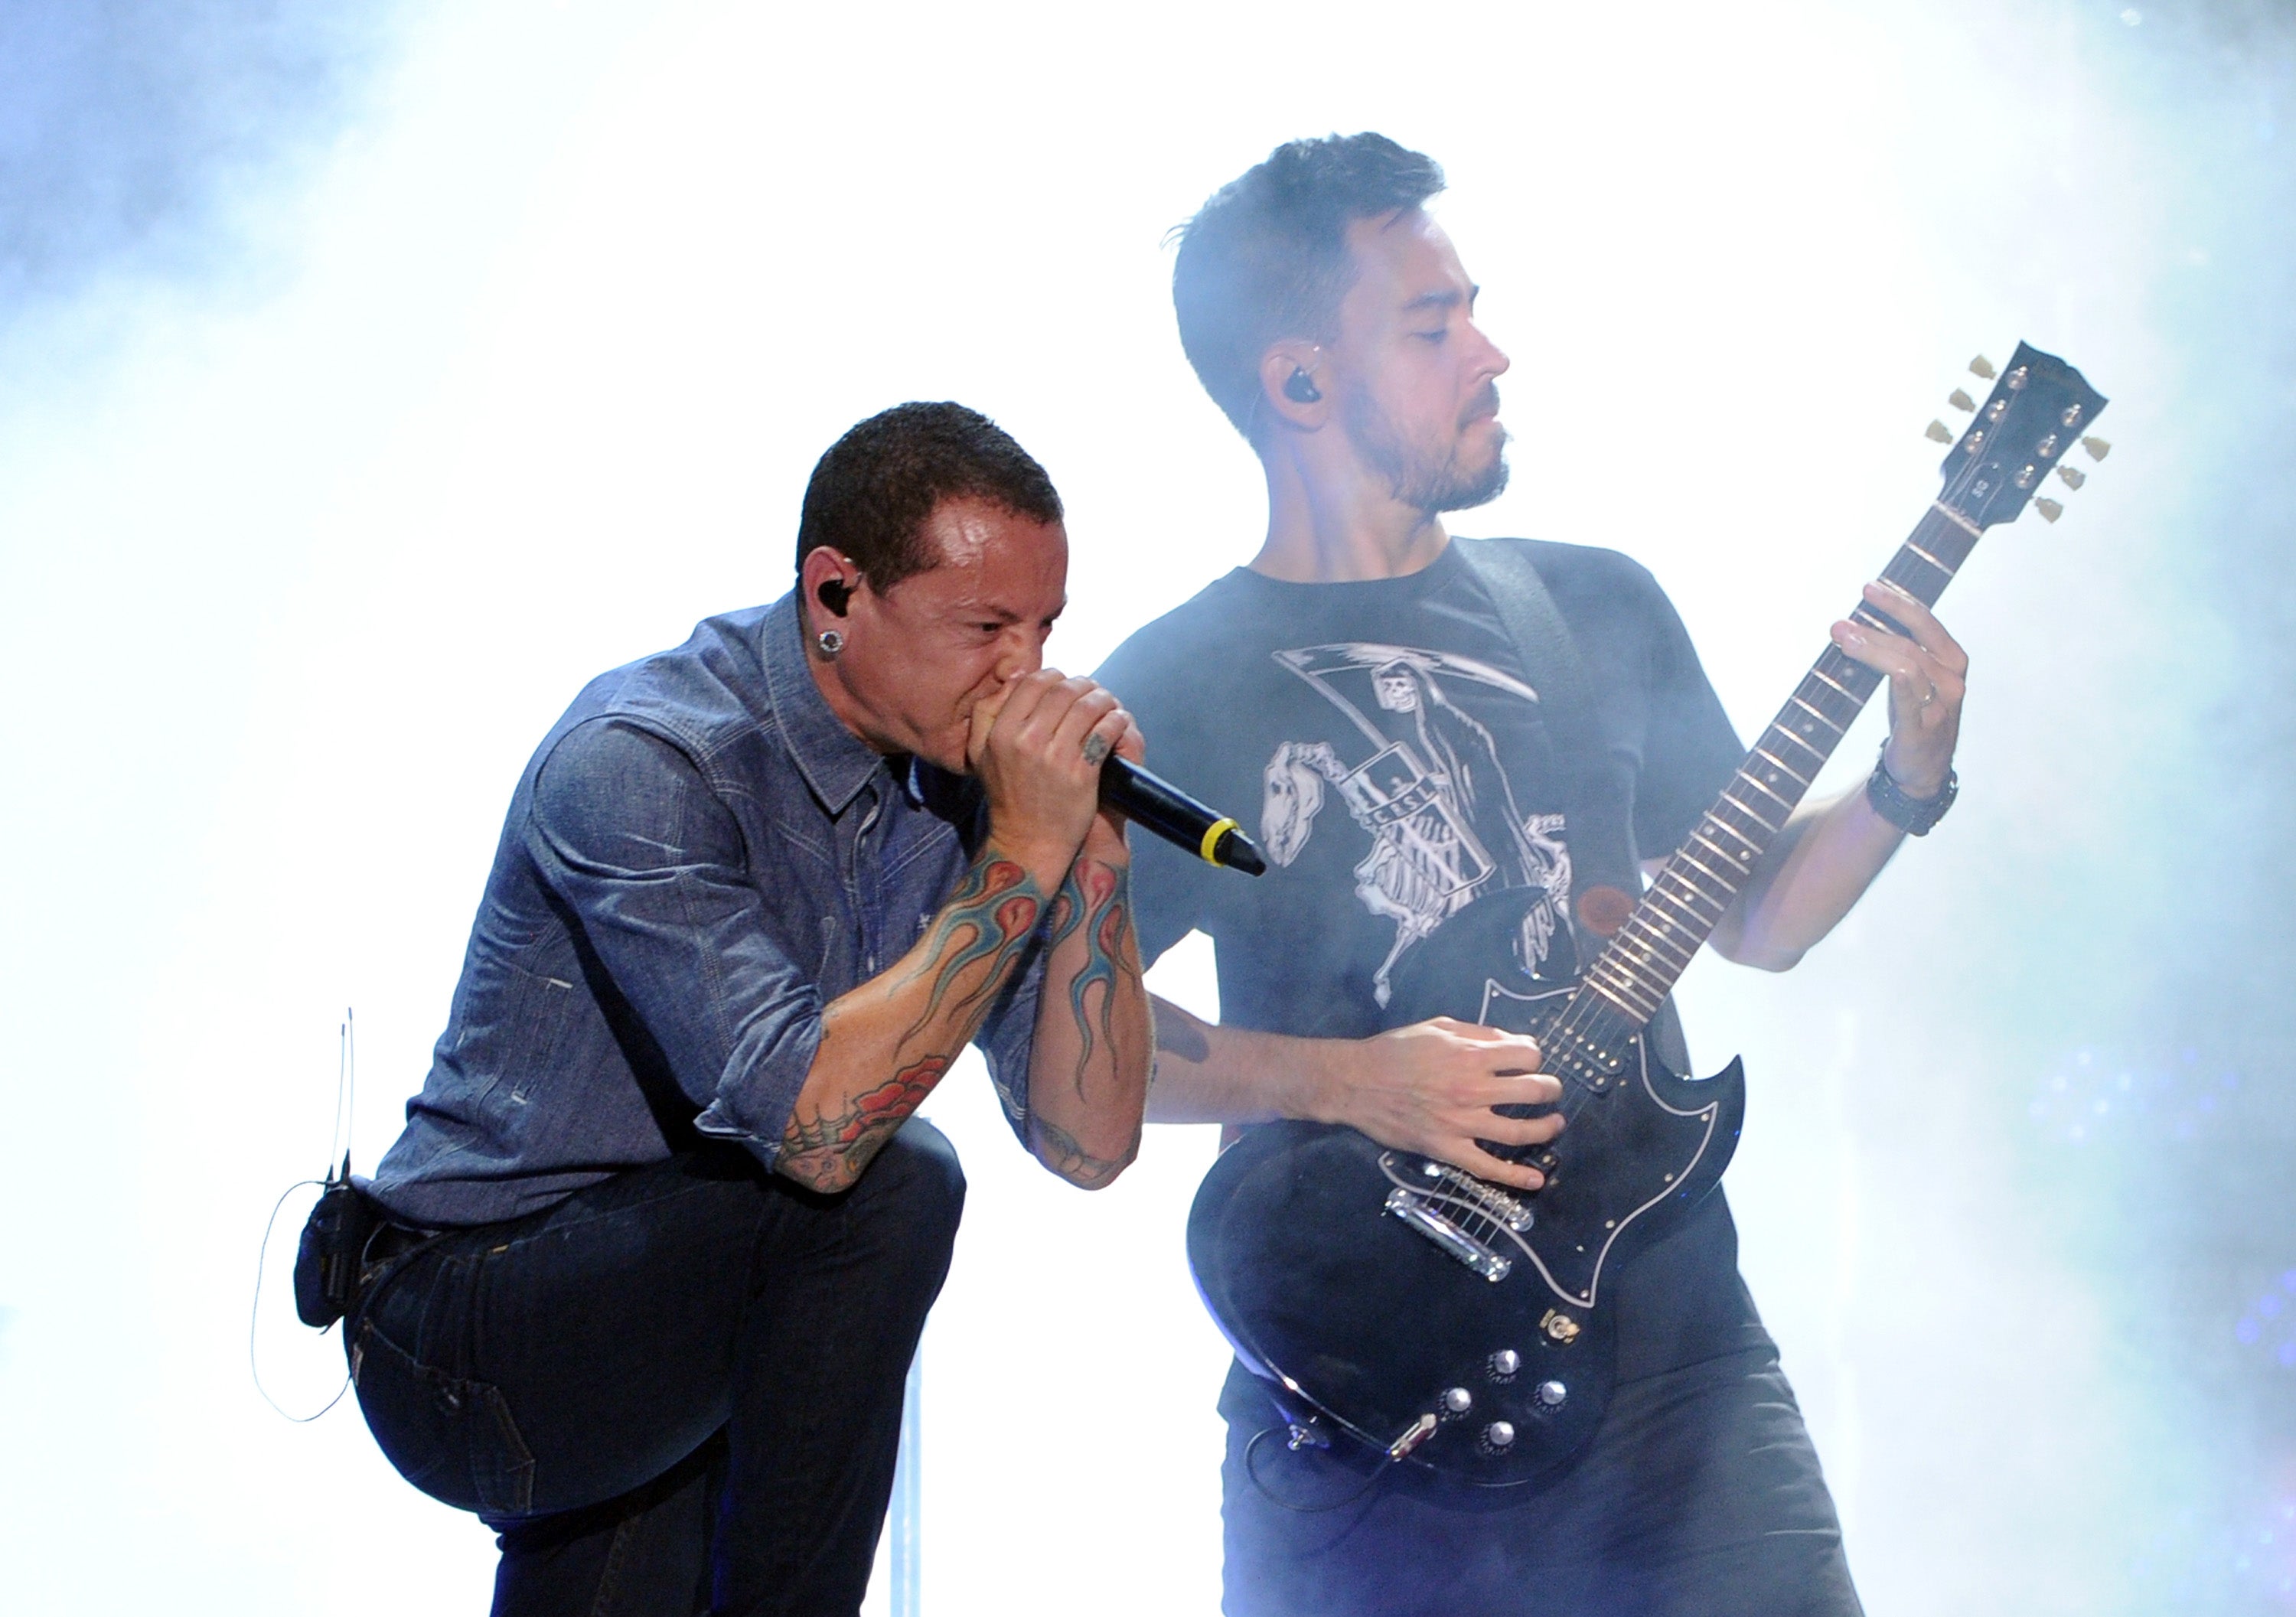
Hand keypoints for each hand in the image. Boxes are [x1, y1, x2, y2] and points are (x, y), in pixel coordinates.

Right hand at [968, 669, 1133, 886]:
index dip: (1055, 676)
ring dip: (1104, 699)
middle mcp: (1026, 741)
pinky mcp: (1081, 774)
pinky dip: (1116, 720)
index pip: (1033, 682)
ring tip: (1108, 704)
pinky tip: (1117, 721)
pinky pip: (1105, 731)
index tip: (1065, 682)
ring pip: (1088, 706)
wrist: (1028, 842)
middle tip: (1092, 691)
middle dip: (1084, 685)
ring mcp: (1055, 758)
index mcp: (1001, 732)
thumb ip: (986, 713)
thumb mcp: (980, 754)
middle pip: (1064, 690)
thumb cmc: (1008, 795)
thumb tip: (1014, 677)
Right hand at [1317, 1016, 1562, 1191]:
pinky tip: (1537, 1179)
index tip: (1530, 1060)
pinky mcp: (1448, 1149)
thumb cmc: (1394, 1051)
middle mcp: (1473, 1089)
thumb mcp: (1437, 1027)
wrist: (1356, 1082)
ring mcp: (1463, 1122)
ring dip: (1547, 1128)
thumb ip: (1477, 1032)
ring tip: (1555, 1124)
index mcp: (1471, 1055)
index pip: (1527, 1056)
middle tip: (1551, 1090)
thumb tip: (1510, 1040)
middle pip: (1534, 1090)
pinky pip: (1488, 1168)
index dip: (1534, 1056)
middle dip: (1550, 1088)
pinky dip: (1516, 1176)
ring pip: (1521, 1131)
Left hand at [1830, 580, 1965, 797]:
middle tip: (1840, 623)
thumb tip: (1854, 621)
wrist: (1921, 770)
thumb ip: (1896, 650)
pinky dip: (1897, 682)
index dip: (1898, 603)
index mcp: (1951, 660)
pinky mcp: (1922, 730)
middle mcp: (1952, 680)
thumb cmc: (1914, 715)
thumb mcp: (1912, 678)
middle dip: (1874, 628)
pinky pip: (1910, 701)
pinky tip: (1878, 667)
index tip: (1869, 589)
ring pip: (1907, 667)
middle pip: (1912, 643)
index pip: (1926, 622)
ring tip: (1842, 640)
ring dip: (1871, 650)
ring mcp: (1941, 706)